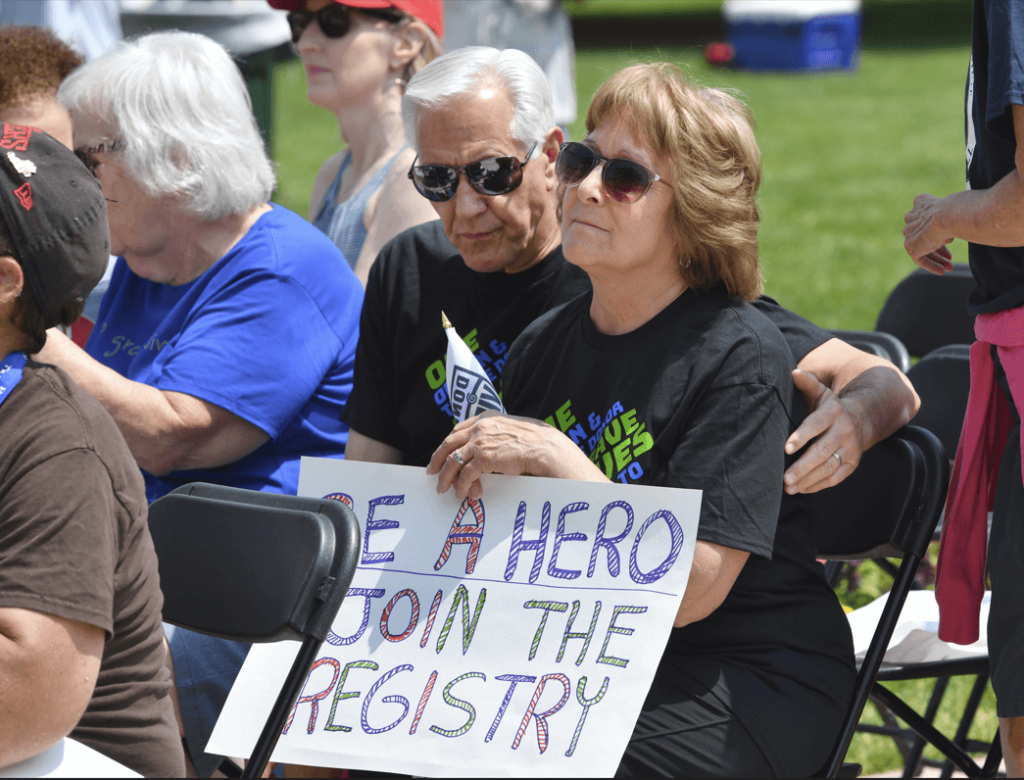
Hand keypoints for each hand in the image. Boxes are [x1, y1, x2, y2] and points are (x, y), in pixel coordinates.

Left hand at [427, 411, 603, 499]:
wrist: (546, 448)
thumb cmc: (535, 442)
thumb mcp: (511, 430)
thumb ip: (496, 434)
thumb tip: (487, 448)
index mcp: (487, 417)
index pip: (458, 429)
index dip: (448, 443)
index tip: (442, 453)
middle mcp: (480, 427)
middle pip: (449, 443)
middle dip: (438, 459)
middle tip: (431, 471)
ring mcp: (481, 441)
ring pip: (453, 460)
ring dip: (446, 477)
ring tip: (443, 488)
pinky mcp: (484, 458)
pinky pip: (465, 475)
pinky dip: (461, 486)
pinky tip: (462, 493)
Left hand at [783, 369, 863, 493]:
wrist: (862, 419)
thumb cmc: (830, 407)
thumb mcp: (821, 392)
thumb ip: (807, 383)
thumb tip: (794, 372)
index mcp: (834, 412)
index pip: (817, 425)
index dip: (802, 436)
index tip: (786, 448)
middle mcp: (844, 431)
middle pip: (822, 451)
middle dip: (803, 466)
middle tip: (784, 478)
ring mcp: (850, 449)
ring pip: (829, 467)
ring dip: (808, 479)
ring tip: (788, 487)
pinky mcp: (852, 464)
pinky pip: (836, 478)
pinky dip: (818, 485)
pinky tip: (801, 489)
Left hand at [904, 193, 954, 273]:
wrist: (948, 215)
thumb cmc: (957, 209)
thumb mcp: (954, 206)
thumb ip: (950, 212)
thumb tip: (965, 215)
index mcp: (920, 205)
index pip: (927, 221)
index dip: (938, 231)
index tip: (950, 240)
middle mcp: (911, 219)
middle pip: (924, 237)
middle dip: (938, 248)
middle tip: (950, 257)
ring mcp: (910, 234)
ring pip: (922, 249)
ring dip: (937, 259)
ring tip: (949, 267)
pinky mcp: (911, 247)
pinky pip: (920, 259)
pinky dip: (931, 265)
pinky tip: (941, 271)